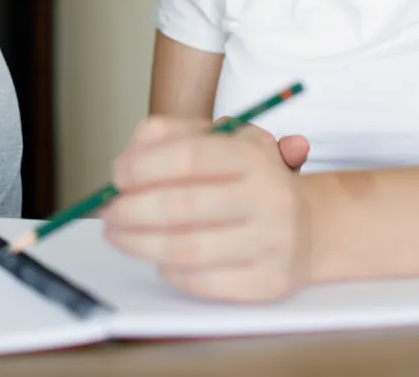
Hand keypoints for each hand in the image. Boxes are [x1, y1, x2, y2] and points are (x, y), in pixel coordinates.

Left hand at [101, 117, 311, 301]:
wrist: (310, 226)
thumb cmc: (249, 180)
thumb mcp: (221, 140)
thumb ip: (171, 135)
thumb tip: (129, 157)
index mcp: (253, 156)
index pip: (190, 157)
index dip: (144, 166)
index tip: (116, 175)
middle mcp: (269, 198)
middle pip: (184, 206)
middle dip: (132, 210)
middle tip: (108, 213)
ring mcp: (272, 243)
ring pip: (187, 250)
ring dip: (140, 244)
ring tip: (118, 235)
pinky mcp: (268, 282)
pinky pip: (204, 282)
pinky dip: (170, 271)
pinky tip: (158, 259)